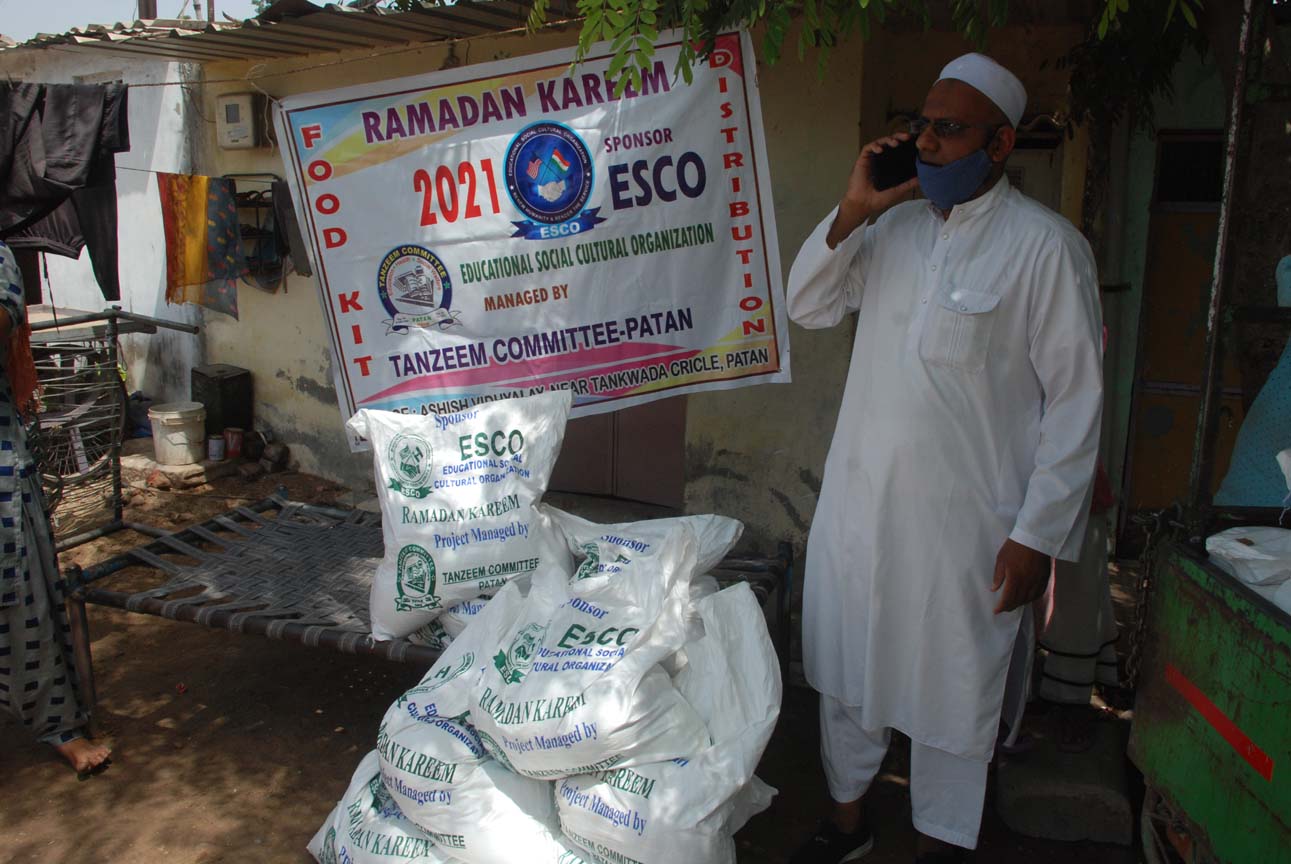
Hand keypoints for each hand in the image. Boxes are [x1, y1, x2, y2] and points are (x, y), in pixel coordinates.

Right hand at [826, 133, 919, 247]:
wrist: (864, 204)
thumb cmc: (878, 198)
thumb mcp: (898, 190)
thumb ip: (910, 183)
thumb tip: (923, 177)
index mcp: (889, 164)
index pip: (898, 149)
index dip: (905, 143)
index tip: (913, 141)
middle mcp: (881, 159)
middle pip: (890, 142)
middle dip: (898, 136)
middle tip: (907, 137)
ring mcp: (872, 159)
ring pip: (880, 142)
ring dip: (888, 139)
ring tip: (895, 143)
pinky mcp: (862, 160)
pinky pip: (868, 148)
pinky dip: (874, 146)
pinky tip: (880, 149)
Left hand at [991, 538, 1050, 613]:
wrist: (1034, 537)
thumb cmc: (1015, 546)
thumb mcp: (1001, 559)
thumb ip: (998, 575)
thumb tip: (993, 589)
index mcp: (1015, 578)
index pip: (1008, 599)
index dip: (1001, 607)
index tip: (996, 611)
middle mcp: (1027, 582)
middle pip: (1018, 601)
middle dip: (1010, 607)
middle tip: (1003, 609)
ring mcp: (1037, 580)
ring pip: (1029, 598)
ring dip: (1020, 604)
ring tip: (1014, 604)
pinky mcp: (1045, 577)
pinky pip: (1039, 593)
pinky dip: (1032, 598)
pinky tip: (1027, 598)